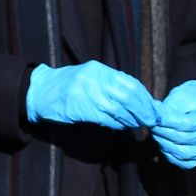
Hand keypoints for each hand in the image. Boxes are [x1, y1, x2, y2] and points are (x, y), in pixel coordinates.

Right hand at [25, 62, 158, 130]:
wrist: (41, 91)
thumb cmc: (68, 85)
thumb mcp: (91, 77)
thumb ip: (112, 85)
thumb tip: (140, 99)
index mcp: (99, 70)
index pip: (131, 84)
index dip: (145, 98)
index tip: (154, 109)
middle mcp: (94, 79)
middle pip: (127, 97)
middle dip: (143, 111)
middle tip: (151, 120)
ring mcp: (86, 93)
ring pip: (118, 109)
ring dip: (131, 119)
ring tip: (137, 124)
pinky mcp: (79, 108)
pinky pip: (105, 118)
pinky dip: (116, 123)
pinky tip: (121, 125)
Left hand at [151, 80, 195, 168]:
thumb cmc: (189, 99)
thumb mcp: (181, 96)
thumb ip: (169, 107)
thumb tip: (154, 116)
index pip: (188, 124)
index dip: (168, 122)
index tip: (155, 118)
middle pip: (186, 139)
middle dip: (164, 133)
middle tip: (152, 125)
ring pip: (185, 154)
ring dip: (165, 144)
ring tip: (155, 134)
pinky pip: (184, 163)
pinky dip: (170, 155)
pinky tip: (162, 144)